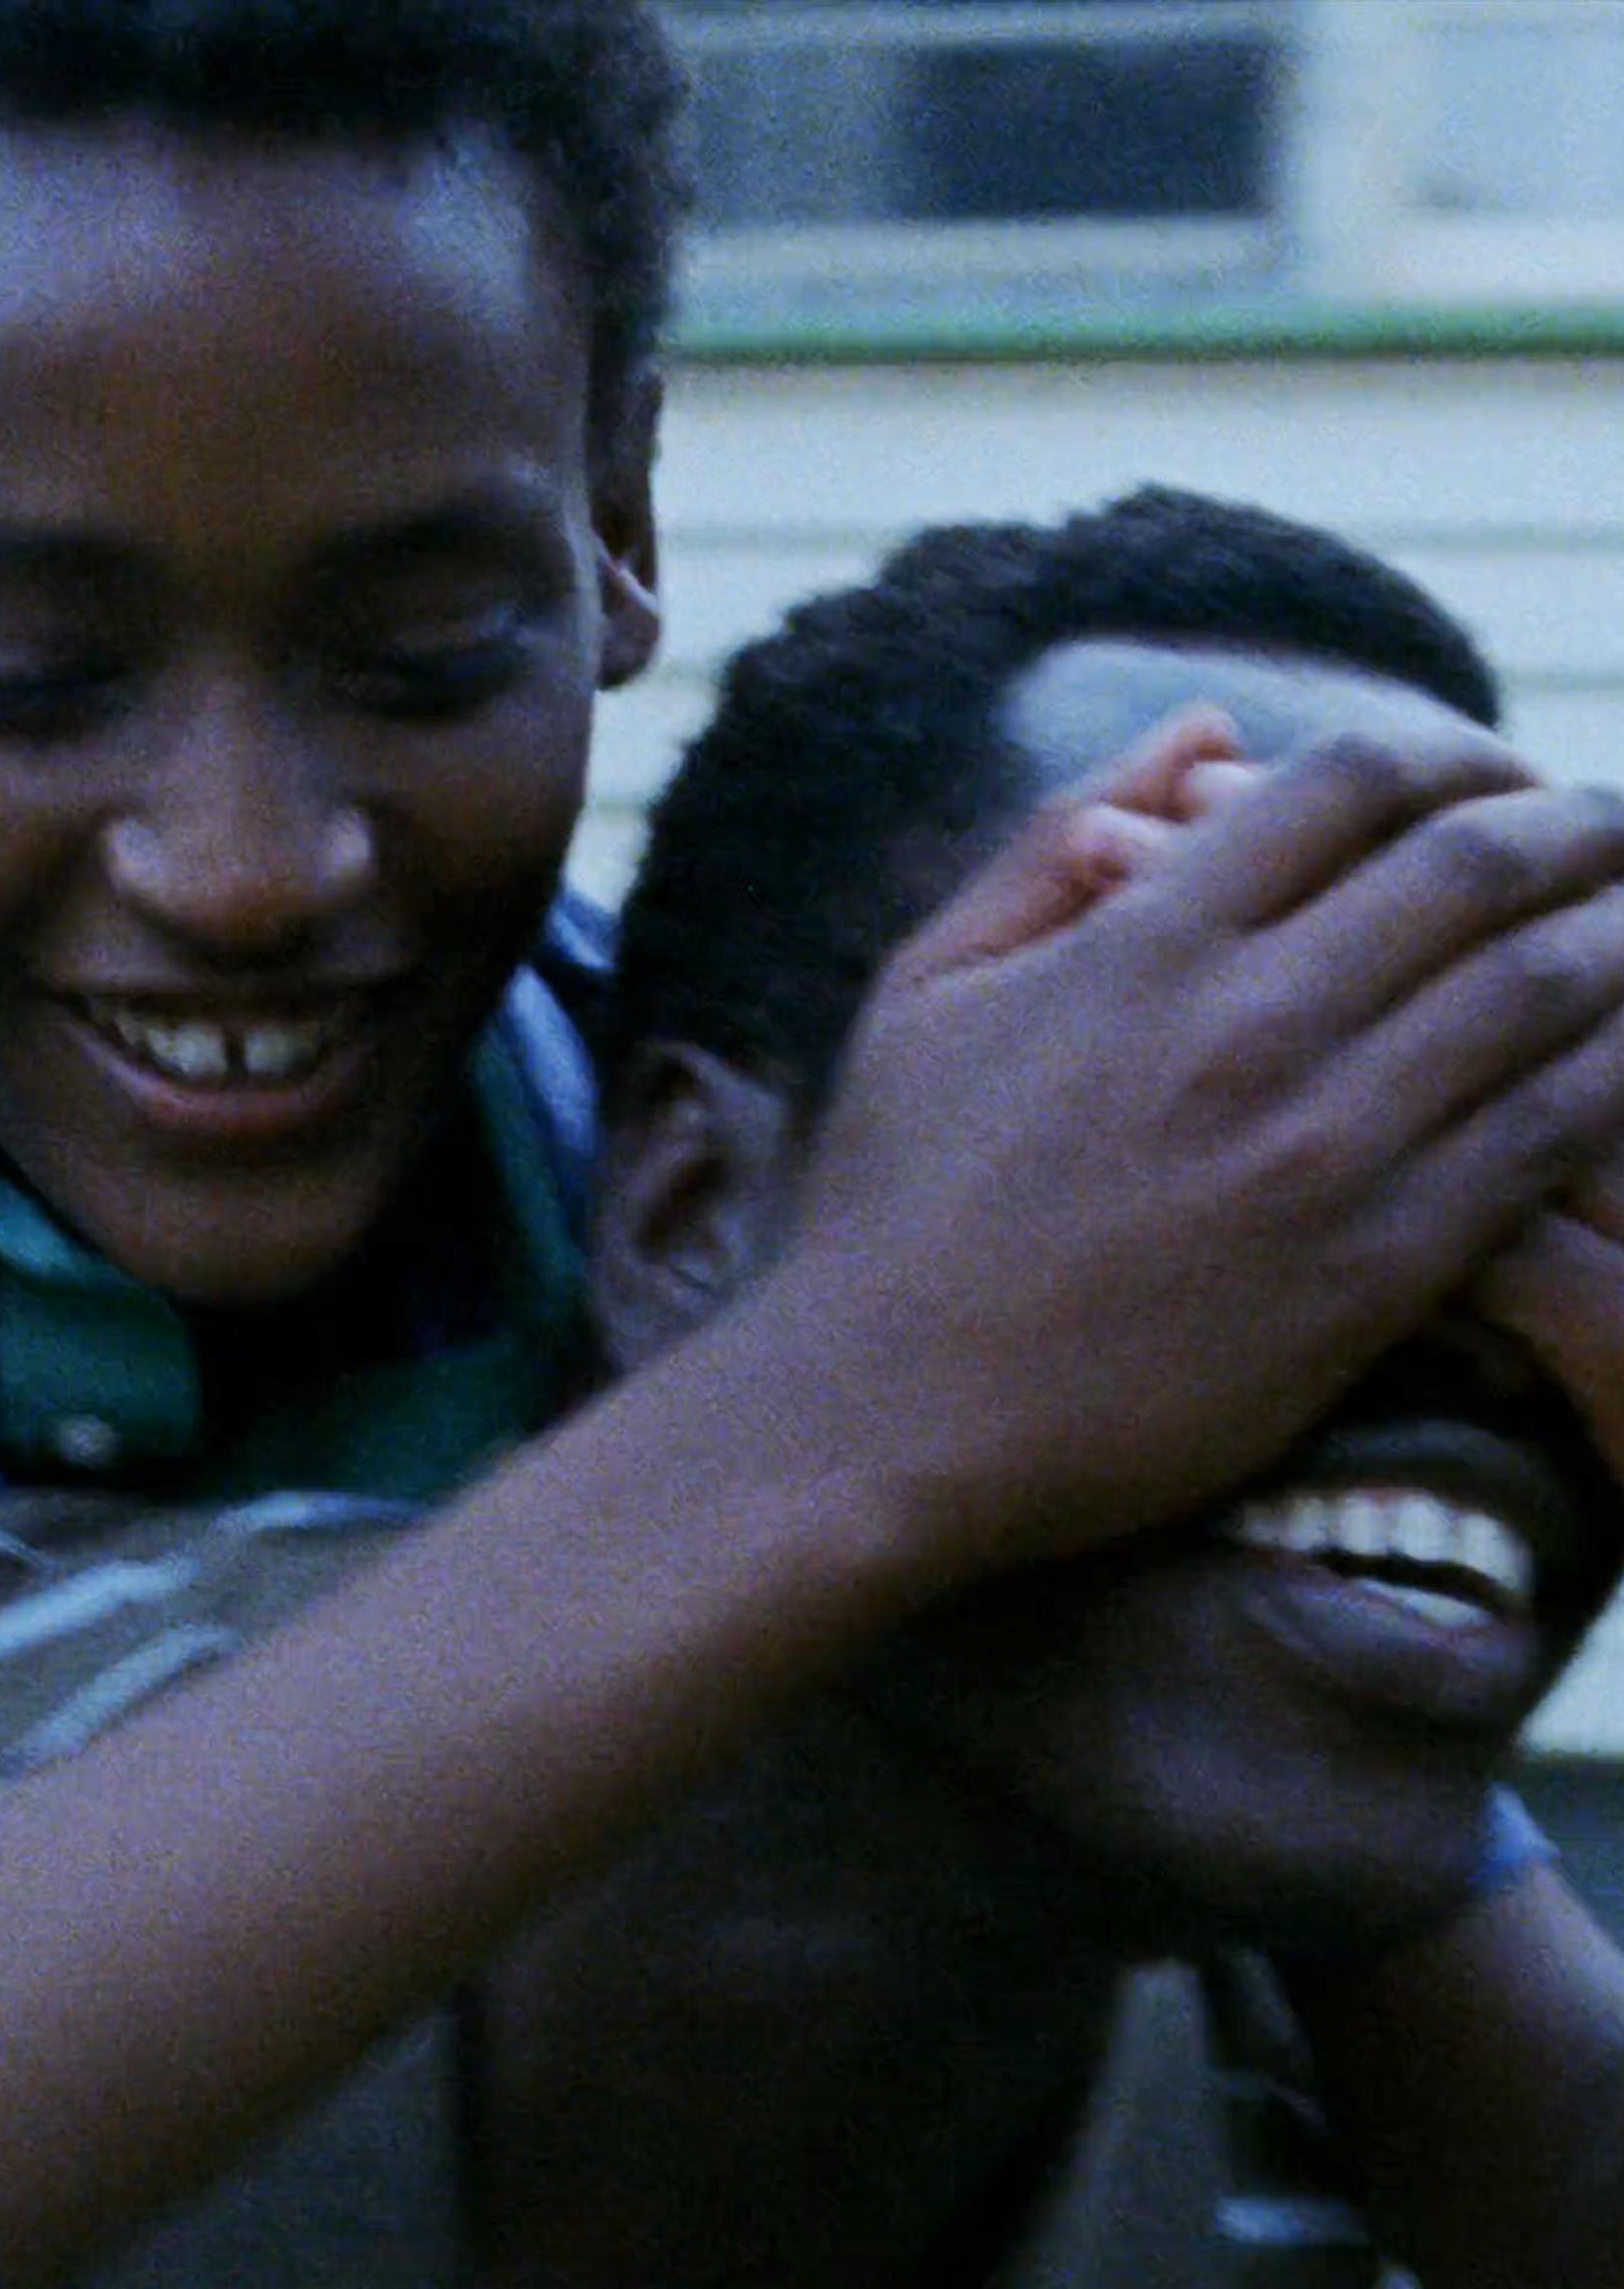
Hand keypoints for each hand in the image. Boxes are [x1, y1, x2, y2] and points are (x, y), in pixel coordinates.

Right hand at [748, 733, 1623, 1578]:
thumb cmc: (889, 1204)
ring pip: (1544, 990)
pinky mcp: (1371, 1270)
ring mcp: (1318, 1150)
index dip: (1452, 754)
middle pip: (1478, 866)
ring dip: (1622, 937)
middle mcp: (1244, 1027)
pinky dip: (1614, 1076)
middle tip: (1616, 828)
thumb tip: (1208, 725)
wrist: (881, 1419)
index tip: (1490, 778)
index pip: (1354, 781)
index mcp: (1139, 943)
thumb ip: (1055, 840)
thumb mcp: (927, 988)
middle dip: (1578, 825)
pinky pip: (1547, 1137)